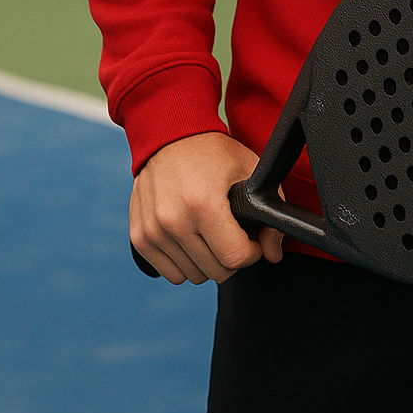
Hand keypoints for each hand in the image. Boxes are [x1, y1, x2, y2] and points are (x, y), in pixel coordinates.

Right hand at [130, 132, 283, 285]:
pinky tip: (192, 239)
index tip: (251, 237)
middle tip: (233, 233)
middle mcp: (174, 221)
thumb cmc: (212, 151)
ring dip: (208, 261)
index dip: (253, 251)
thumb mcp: (250, 169)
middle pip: (217, 271)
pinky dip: (185, 263)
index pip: (236, 257)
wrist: (169, 135)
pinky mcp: (139, 237)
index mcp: (203, 204)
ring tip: (212, 233)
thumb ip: (270, 212)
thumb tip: (273, 253)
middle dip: (232, 257)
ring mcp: (153, 231)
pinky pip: (171, 273)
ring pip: (194, 276)